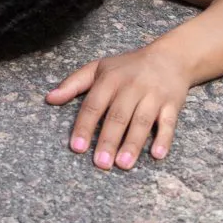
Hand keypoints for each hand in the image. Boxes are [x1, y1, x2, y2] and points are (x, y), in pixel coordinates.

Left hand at [46, 43, 192, 169]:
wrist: (170, 57)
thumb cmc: (128, 67)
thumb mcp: (99, 68)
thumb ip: (73, 83)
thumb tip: (49, 98)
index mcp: (110, 79)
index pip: (94, 104)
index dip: (84, 126)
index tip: (77, 147)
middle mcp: (132, 87)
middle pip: (118, 116)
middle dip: (108, 140)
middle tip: (100, 163)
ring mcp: (153, 96)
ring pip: (142, 121)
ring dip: (133, 143)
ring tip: (123, 164)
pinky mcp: (172, 104)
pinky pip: (169, 123)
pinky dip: (164, 139)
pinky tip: (157, 155)